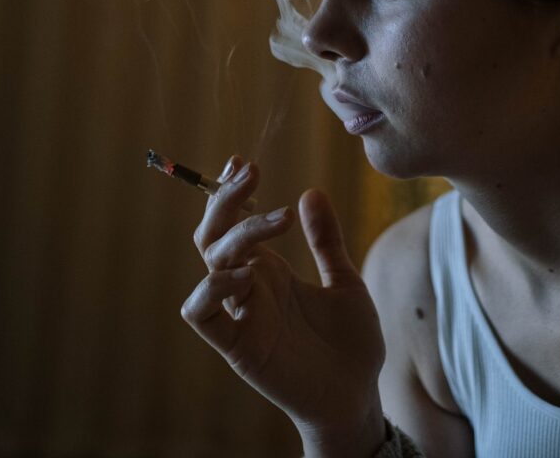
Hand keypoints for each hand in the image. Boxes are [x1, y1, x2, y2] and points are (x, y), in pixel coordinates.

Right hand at [181, 158, 385, 455]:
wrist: (357, 397)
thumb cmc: (350, 344)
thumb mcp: (345, 280)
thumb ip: (326, 240)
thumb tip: (311, 192)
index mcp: (270, 271)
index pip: (234, 223)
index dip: (230, 192)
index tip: (242, 162)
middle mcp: (249, 288)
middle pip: (214, 235)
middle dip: (225, 199)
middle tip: (250, 172)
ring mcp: (241, 316)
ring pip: (208, 265)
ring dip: (231, 236)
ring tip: (274, 221)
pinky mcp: (238, 347)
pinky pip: (201, 316)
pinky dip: (210, 290)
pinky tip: (246, 274)